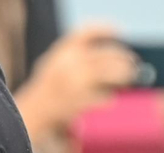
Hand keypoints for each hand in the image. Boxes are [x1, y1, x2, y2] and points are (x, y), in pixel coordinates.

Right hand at [15, 23, 137, 136]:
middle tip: (132, 62)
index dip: (106, 28)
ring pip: (111, 73)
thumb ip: (77, 51)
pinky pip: (104, 96)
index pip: (88, 32)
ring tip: (129, 75)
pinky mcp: (80, 101)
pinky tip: (111, 98)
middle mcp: (70, 63)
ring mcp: (75, 83)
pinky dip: (110, 97)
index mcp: (62, 51)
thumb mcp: (55, 60)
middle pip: (107, 54)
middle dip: (124, 58)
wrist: (31, 112)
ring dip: (124, 73)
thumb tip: (112, 44)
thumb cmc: (47, 86)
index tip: (119, 31)